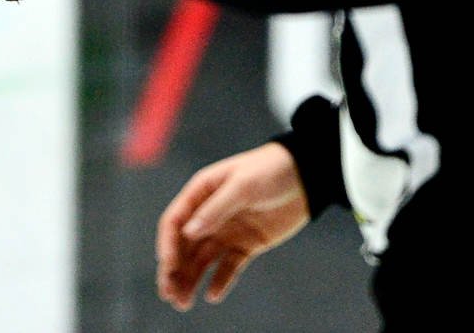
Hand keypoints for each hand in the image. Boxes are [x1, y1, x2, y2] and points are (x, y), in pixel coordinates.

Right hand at [155, 143, 310, 309]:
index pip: (175, 222)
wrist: (306, 176)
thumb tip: (188, 233)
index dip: (168, 245)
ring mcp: (227, 231)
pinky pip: (229, 266)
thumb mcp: (242, 185)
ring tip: (183, 304)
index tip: (167, 267)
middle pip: (184, 246)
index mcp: (200, 193)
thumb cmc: (270, 170)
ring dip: (191, 280)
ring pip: (202, 260)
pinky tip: (212, 296)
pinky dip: (220, 281)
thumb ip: (216, 209)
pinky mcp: (247, 245)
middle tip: (169, 295)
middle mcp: (209, 214)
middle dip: (174, 271)